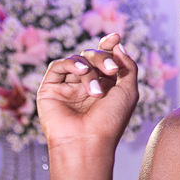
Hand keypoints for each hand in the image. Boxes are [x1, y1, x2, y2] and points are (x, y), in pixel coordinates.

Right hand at [37, 33, 138, 151]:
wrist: (88, 142)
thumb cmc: (111, 121)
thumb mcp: (129, 91)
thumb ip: (127, 66)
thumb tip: (118, 44)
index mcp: (106, 85)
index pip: (105, 58)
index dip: (109, 45)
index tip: (115, 36)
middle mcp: (86, 84)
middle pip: (92, 56)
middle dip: (103, 58)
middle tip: (111, 70)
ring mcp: (67, 86)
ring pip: (77, 60)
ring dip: (90, 68)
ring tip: (96, 91)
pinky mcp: (50, 89)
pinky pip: (58, 65)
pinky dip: (72, 64)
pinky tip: (83, 72)